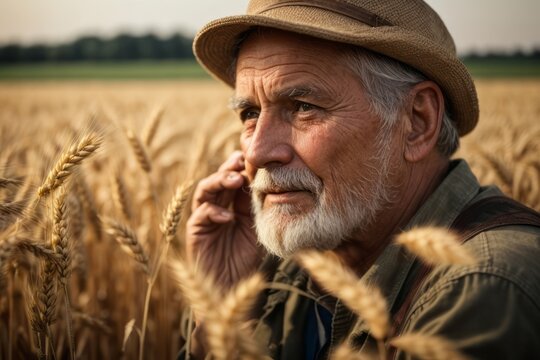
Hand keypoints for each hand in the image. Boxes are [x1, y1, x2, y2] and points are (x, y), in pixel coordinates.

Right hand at [186, 151, 263, 290]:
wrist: (230, 290)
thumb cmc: (245, 261)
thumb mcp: (255, 229)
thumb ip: (253, 206)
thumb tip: (258, 180)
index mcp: (232, 205)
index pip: (234, 179)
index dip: (241, 167)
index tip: (253, 157)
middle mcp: (216, 208)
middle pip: (218, 180)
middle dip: (229, 168)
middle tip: (241, 161)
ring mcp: (204, 219)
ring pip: (205, 191)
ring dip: (218, 182)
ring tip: (235, 180)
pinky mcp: (195, 233)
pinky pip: (200, 215)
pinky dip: (213, 212)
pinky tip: (227, 217)